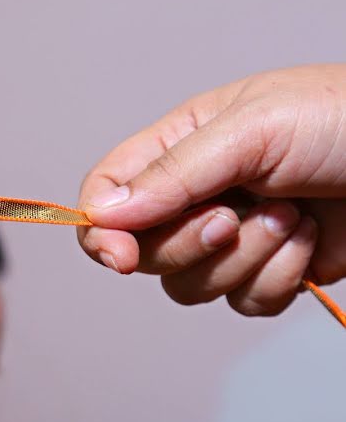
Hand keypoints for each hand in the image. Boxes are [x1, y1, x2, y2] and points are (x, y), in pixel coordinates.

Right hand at [78, 64, 345, 316]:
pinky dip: (276, 278)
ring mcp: (232, 238)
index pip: (106, 194)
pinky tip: (309, 239)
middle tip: (233, 217)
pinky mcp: (270, 272)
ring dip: (245, 258)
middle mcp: (194, 196)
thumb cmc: (344, 119)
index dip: (100, 231)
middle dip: (190, 244)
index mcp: (177, 148)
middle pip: (143, 252)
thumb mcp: (253, 130)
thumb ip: (174, 174)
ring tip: (291, 214)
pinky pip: (242, 302)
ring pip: (190, 285)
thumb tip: (104, 214)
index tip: (120, 257)